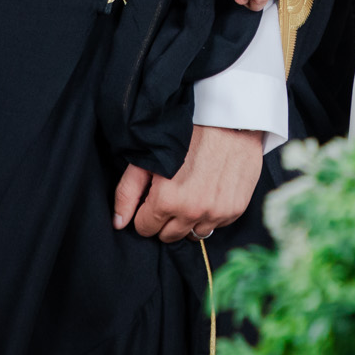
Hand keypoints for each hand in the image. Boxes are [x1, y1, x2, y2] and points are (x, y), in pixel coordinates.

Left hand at [111, 125, 264, 243]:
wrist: (229, 119)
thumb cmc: (186, 133)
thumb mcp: (148, 157)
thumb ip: (128, 192)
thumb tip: (118, 223)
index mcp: (167, 200)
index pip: (145, 229)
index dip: (146, 213)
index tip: (153, 197)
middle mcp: (192, 212)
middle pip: (168, 236)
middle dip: (165, 219)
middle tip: (172, 194)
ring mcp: (216, 212)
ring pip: (193, 234)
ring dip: (188, 219)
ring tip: (191, 192)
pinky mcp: (235, 209)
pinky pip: (216, 226)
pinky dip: (210, 214)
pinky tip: (209, 190)